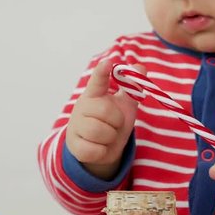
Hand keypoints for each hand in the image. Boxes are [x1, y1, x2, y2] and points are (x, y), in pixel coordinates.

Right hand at [65, 59, 143, 179]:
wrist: (99, 147)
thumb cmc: (111, 121)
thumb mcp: (123, 105)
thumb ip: (131, 87)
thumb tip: (140, 67)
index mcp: (95, 94)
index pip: (98, 81)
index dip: (102, 72)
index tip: (108, 63)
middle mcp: (82, 106)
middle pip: (106, 111)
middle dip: (117, 121)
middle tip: (114, 124)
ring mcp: (76, 125)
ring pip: (100, 132)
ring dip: (111, 137)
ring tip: (107, 136)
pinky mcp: (74, 145)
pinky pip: (95, 150)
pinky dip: (103, 151)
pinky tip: (100, 147)